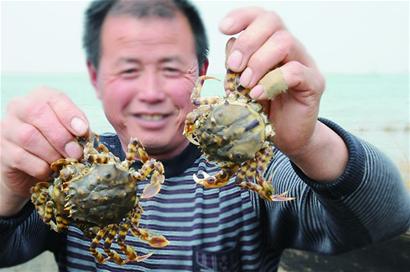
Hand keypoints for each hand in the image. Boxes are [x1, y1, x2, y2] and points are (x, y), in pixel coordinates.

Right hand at [0, 87, 88, 215]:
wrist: (31, 169)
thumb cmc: (56, 145)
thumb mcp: (71, 132)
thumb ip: (78, 129)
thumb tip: (83, 134)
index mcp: (41, 97)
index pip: (54, 98)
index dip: (70, 115)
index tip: (83, 131)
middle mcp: (19, 107)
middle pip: (38, 114)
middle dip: (61, 136)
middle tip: (76, 153)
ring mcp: (7, 128)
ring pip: (28, 136)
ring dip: (51, 153)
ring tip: (64, 163)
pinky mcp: (1, 150)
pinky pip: (20, 157)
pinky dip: (39, 166)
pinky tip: (49, 171)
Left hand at [220, 7, 347, 180]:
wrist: (285, 137)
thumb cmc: (262, 109)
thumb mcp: (242, 84)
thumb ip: (237, 64)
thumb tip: (230, 44)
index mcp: (271, 44)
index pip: (261, 17)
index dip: (242, 16)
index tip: (223, 28)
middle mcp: (291, 49)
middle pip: (273, 22)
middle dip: (247, 41)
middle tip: (234, 66)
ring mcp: (305, 64)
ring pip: (285, 42)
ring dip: (259, 62)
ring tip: (245, 83)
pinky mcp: (314, 84)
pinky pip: (295, 71)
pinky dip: (272, 81)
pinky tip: (257, 94)